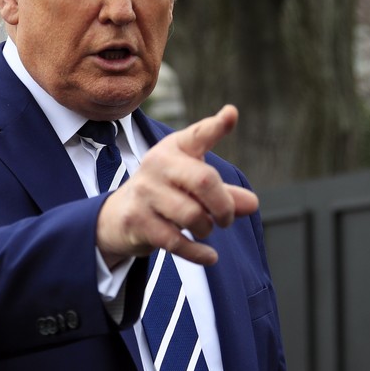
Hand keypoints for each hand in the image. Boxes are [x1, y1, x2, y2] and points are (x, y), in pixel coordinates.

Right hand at [96, 105, 258, 267]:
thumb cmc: (165, 193)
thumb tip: (252, 204)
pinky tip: (210, 256)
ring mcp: (145, 192)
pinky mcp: (137, 220)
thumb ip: (224, 193)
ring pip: (192, 215)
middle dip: (224, 206)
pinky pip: (176, 241)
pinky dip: (198, 252)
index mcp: (174, 148)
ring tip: (204, 228)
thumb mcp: (192, 186)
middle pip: (204, 181)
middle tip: (227, 219)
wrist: (117, 216)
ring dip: (206, 228)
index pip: (197, 135)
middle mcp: (157, 164)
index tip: (231, 114)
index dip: (216, 126)